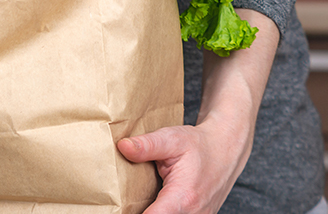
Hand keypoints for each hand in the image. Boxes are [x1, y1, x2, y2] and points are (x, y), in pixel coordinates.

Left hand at [118, 9, 278, 212]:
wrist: (226, 149)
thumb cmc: (199, 144)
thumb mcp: (171, 139)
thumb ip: (146, 145)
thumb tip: (123, 147)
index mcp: (183, 197)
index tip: (118, 208)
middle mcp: (192, 213)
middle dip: (137, 210)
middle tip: (120, 202)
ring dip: (150, 210)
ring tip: (133, 200)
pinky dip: (161, 210)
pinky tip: (149, 201)